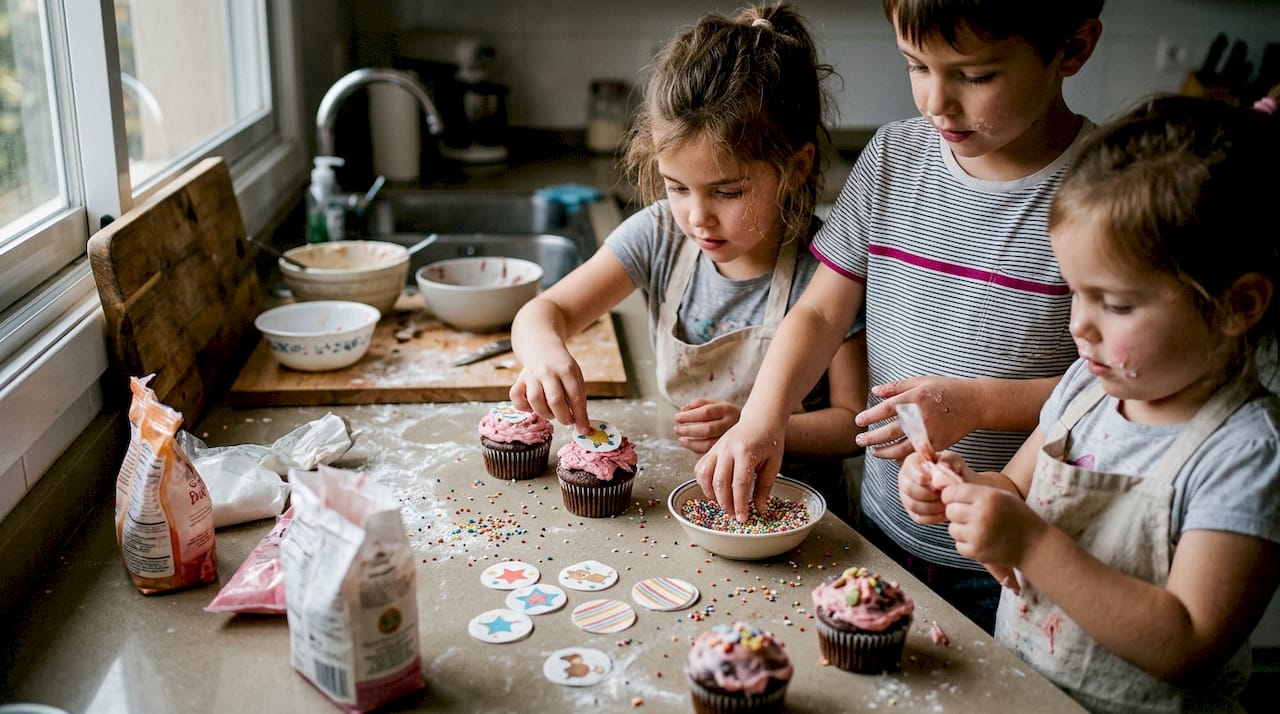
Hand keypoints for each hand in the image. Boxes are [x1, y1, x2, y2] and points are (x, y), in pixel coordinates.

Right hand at [508, 346, 591, 433]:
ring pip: (535, 401)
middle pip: (555, 400)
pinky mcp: (519, 380)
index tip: (584, 429)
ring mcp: (531, 375)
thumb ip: (578, 399)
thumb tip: (582, 425)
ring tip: (552, 413)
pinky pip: (516, 398)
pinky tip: (533, 407)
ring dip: (545, 414)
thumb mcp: (575, 377)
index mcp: (566, 370)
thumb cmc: (561, 367)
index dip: (580, 416)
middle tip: (567, 420)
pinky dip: (524, 407)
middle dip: (563, 417)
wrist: (542, 347)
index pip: (575, 397)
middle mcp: (548, 372)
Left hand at [673, 398, 739, 454]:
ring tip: (682, 439)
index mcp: (727, 410)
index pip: (706, 412)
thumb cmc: (727, 416)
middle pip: (707, 429)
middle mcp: (730, 425)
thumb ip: (700, 403)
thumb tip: (684, 409)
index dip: (690, 416)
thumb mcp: (717, 404)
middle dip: (689, 430)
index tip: (677, 418)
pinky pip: (711, 454)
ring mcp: (731, 440)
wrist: (752, 427)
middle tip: (677, 429)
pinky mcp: (729, 452)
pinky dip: (698, 452)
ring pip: (709, 444)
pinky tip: (692, 447)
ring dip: (691, 443)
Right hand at [693, 417, 784, 522]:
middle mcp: (728, 449)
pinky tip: (713, 492)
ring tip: (723, 504)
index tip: (742, 518)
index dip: (740, 504)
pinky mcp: (711, 449)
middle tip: (733, 516)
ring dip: (712, 494)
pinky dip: (703, 483)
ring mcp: (717, 448)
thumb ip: (764, 487)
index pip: (739, 483)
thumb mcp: (773, 464)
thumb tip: (759, 510)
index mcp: (746, 451)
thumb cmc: (769, 441)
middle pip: (720, 482)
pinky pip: (700, 468)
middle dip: (725, 503)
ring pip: (705, 475)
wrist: (760, 419)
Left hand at [855, 376, 981, 460]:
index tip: (858, 421)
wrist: (975, 403)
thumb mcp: (921, 381)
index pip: (886, 409)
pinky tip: (893, 457)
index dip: (870, 416)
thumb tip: (874, 391)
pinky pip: (916, 454)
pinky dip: (903, 458)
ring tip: (873, 451)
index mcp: (915, 398)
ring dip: (883, 451)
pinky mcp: (938, 444)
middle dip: (871, 437)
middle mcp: (921, 416)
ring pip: (900, 448)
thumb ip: (896, 386)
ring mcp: (930, 432)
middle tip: (859, 440)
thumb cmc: (947, 389)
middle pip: (889, 431)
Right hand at [897, 450, 968, 523]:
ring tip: (946, 502)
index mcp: (911, 463)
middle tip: (944, 494)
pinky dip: (934, 517)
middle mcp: (904, 479)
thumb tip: (942, 467)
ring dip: (933, 506)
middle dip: (930, 494)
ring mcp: (906, 497)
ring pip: (914, 505)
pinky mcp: (913, 512)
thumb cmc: (952, 469)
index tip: (936, 483)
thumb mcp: (952, 460)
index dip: (922, 478)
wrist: (956, 484)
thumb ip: (948, 461)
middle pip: (910, 489)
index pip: (910, 471)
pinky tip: (944, 511)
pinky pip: (919, 518)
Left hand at [942, 483, 1041, 592]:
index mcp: (987, 497)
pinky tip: (982, 541)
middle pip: (950, 511)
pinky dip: (967, 544)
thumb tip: (945, 491)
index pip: (951, 492)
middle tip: (971, 516)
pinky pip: (958, 545)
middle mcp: (980, 515)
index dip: (951, 496)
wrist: (1034, 545)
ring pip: (952, 529)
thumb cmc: (1017, 516)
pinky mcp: (976, 552)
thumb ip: (975, 492)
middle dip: (957, 513)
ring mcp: (977, 535)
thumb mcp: (1000, 495)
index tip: (957, 500)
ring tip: (979, 529)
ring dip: (961, 529)